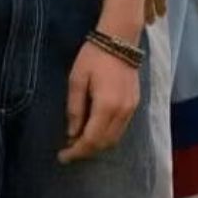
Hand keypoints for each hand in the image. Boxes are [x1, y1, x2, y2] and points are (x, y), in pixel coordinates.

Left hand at [59, 42, 140, 162]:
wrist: (120, 40)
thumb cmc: (93, 58)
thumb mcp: (76, 81)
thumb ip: (75, 109)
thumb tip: (72, 133)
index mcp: (106, 106)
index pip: (91, 139)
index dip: (76, 151)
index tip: (62, 156)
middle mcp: (122, 111)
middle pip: (104, 143)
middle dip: (86, 151)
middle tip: (69, 151)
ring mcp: (131, 108)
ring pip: (114, 138)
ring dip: (97, 145)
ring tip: (80, 142)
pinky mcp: (135, 104)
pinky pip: (121, 128)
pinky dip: (107, 135)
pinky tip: (94, 130)